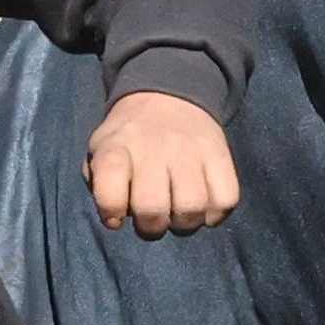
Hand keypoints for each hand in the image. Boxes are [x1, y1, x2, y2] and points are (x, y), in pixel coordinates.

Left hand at [86, 91, 239, 238]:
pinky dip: (214, 214)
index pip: (109, 190)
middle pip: (152, 208)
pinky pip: (225, 200)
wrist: (168, 96)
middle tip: (151, 221)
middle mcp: (154, 148)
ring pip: (191, 208)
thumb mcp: (100, 150)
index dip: (112, 212)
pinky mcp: (220, 155)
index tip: (114, 218)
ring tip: (178, 216)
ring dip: (184, 224)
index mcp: (117, 149)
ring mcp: (190, 151)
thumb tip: (115, 217)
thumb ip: (99, 183)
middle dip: (150, 228)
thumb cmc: (130, 139)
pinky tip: (202, 208)